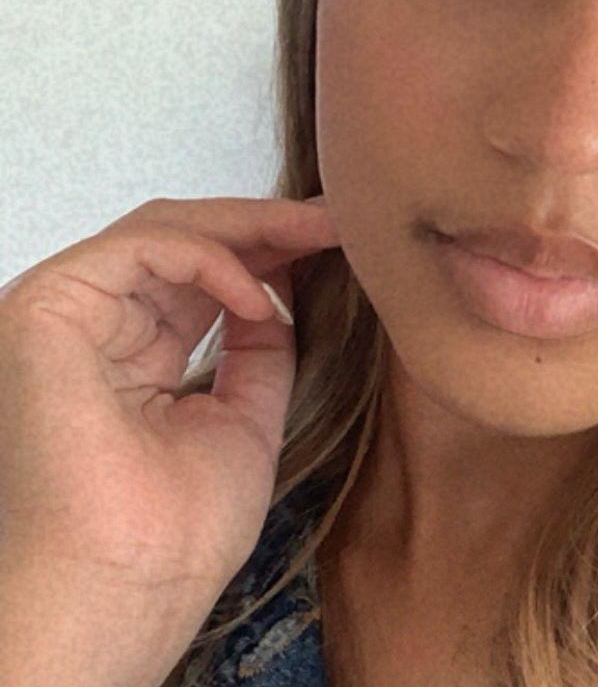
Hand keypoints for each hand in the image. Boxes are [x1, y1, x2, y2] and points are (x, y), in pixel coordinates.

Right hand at [0, 195, 336, 607]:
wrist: (132, 591)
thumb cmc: (177, 532)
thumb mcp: (244, 416)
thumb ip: (257, 349)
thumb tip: (279, 292)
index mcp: (127, 355)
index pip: (198, 274)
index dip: (271, 248)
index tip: (339, 235)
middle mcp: (89, 328)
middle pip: (182, 241)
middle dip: (267, 225)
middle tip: (337, 218)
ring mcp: (62, 315)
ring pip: (163, 230)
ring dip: (251, 226)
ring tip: (320, 232)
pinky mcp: (45, 310)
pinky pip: (140, 249)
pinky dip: (209, 258)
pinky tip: (259, 294)